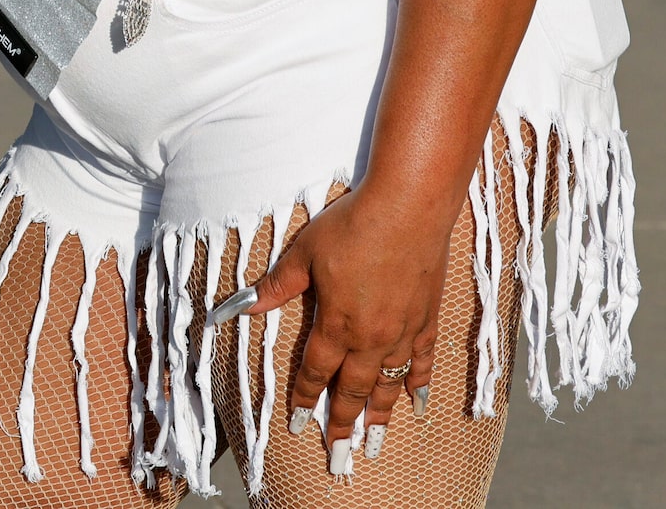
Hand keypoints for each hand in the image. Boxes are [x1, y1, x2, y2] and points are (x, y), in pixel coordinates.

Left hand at [213, 184, 446, 471]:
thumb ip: (275, 286)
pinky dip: (417, 384)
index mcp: (335, 324)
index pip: (314, 372)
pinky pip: (421, 362)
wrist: (409, 209)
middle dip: (341, 424)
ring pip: (387, 384)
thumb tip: (238, 306)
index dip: (303, 398)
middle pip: (352, 391)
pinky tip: (417, 402)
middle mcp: (369, 338)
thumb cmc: (352, 226)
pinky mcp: (426, 320)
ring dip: (378, 415)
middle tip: (337, 455)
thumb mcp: (304, 253)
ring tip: (372, 442)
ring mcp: (401, 332)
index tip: (295, 423)